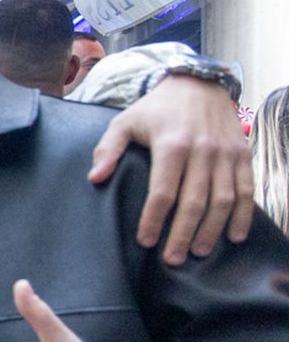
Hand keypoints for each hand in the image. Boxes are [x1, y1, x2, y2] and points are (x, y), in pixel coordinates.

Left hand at [88, 73, 251, 265]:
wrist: (199, 82)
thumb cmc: (156, 108)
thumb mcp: (124, 121)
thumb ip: (108, 150)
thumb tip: (95, 178)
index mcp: (171, 145)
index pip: (163, 191)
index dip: (154, 219)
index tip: (146, 241)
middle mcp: (202, 150)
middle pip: (194, 201)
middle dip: (182, 234)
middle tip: (172, 259)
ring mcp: (225, 153)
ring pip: (223, 200)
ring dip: (211, 230)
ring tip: (197, 253)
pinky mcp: (242, 154)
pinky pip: (246, 189)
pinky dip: (243, 215)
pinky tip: (233, 236)